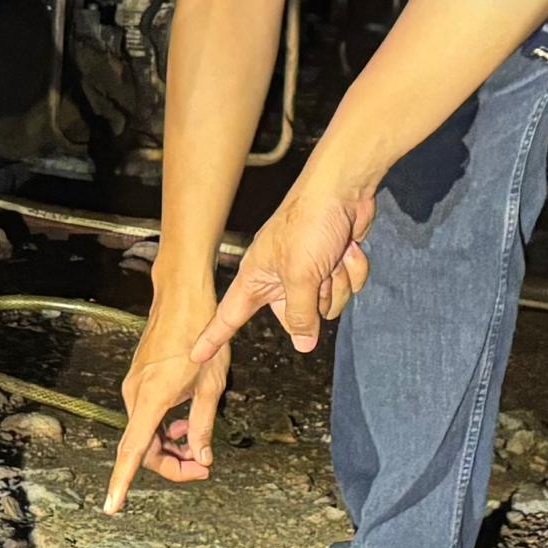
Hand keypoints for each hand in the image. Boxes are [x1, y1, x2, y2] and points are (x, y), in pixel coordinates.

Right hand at [103, 292, 235, 510]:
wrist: (182, 298)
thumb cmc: (198, 334)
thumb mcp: (211, 386)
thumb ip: (203, 425)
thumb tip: (201, 456)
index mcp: (151, 399)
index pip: (133, 450)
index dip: (122, 481)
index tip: (112, 505)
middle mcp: (135, 395)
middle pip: (144, 447)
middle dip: (171, 462)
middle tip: (202, 466)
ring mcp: (134, 387)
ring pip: (146, 432)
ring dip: (170, 445)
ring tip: (198, 444)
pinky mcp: (139, 380)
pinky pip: (147, 415)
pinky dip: (164, 427)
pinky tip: (184, 422)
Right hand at [187, 155, 377, 365]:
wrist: (343, 191)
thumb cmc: (309, 223)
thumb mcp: (300, 276)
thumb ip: (300, 315)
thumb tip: (303, 345)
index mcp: (257, 277)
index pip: (229, 315)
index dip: (213, 337)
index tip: (196, 356)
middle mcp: (279, 277)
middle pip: (296, 318)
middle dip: (315, 300)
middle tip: (318, 274)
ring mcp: (308, 271)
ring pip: (327, 305)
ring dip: (337, 283)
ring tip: (334, 256)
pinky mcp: (331, 264)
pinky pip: (346, 286)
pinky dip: (351, 270)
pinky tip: (348, 250)